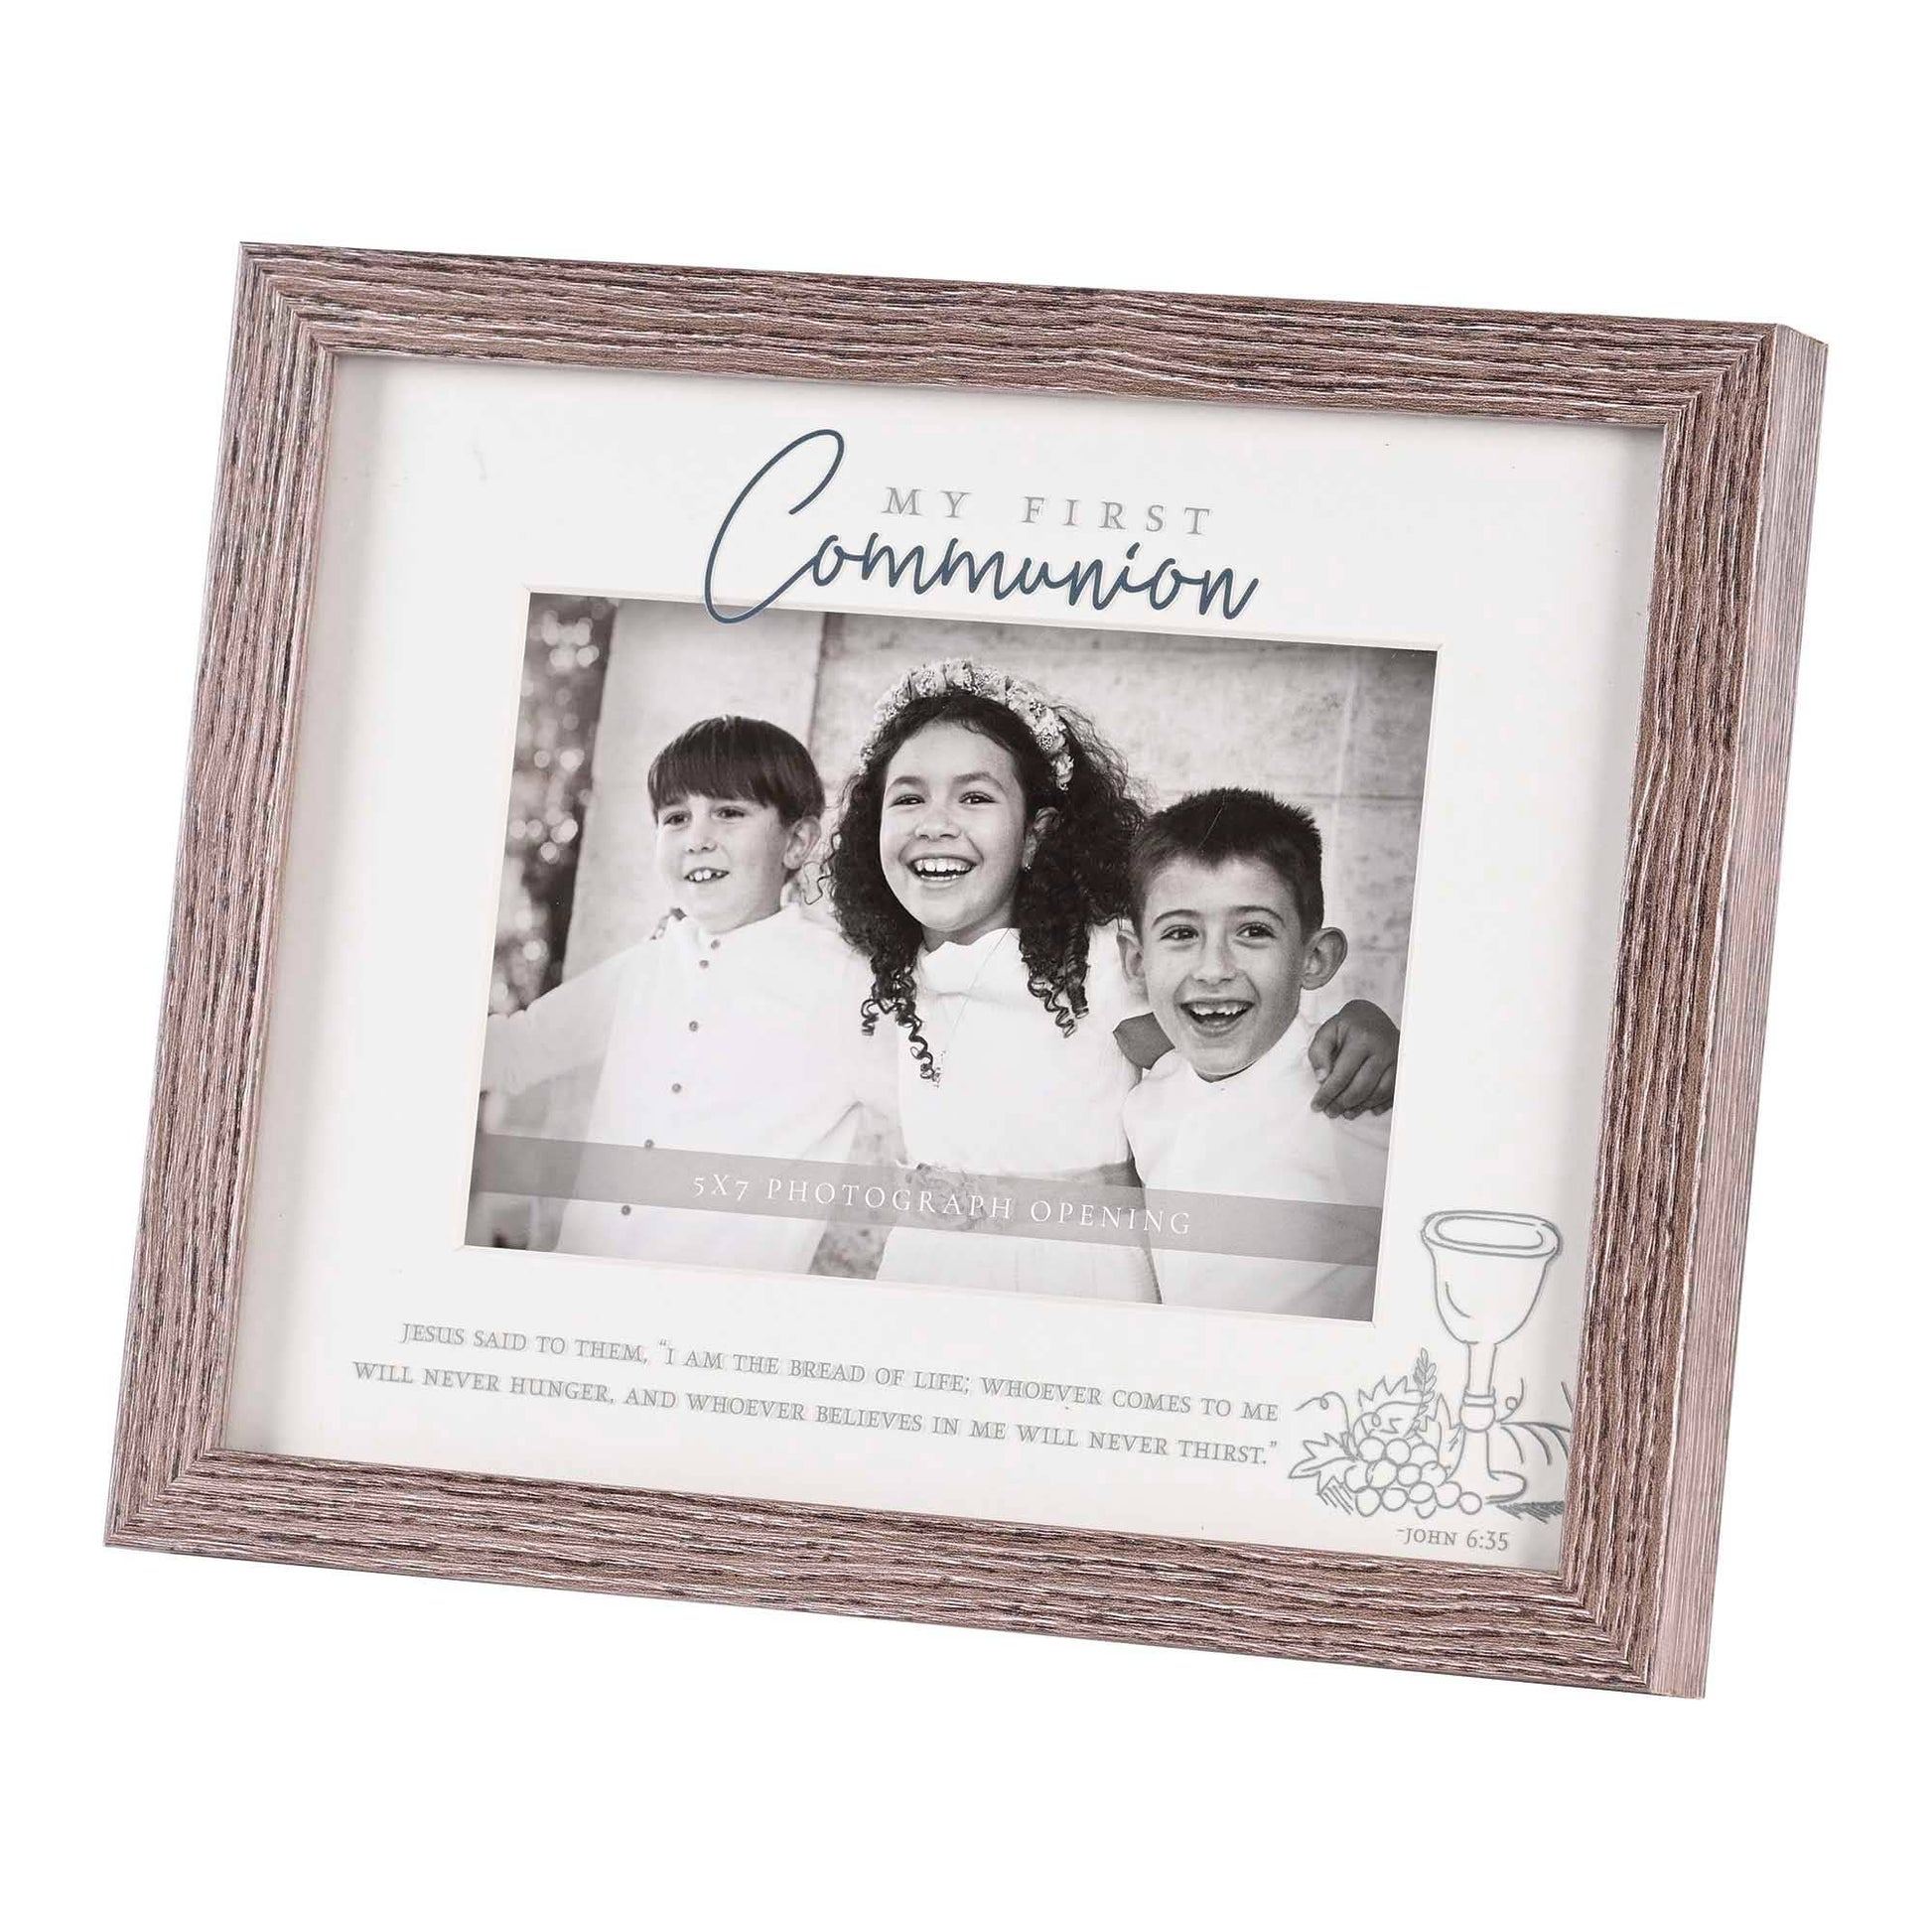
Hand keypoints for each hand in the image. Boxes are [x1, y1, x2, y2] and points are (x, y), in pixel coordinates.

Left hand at [1308, 1000, 1398, 1116]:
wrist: (1373, 1015)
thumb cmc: (1348, 1025)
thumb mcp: (1327, 1031)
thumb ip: (1319, 1053)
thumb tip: (1322, 1079)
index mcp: (1362, 1039)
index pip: (1343, 1074)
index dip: (1328, 1093)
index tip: (1317, 1105)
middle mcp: (1383, 1049)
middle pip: (1362, 1086)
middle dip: (1343, 1103)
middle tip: (1330, 1112)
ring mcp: (1396, 1059)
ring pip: (1379, 1092)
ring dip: (1361, 1107)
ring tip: (1346, 1113)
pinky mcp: (1403, 1066)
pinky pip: (1393, 1092)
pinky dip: (1380, 1104)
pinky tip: (1367, 1109)